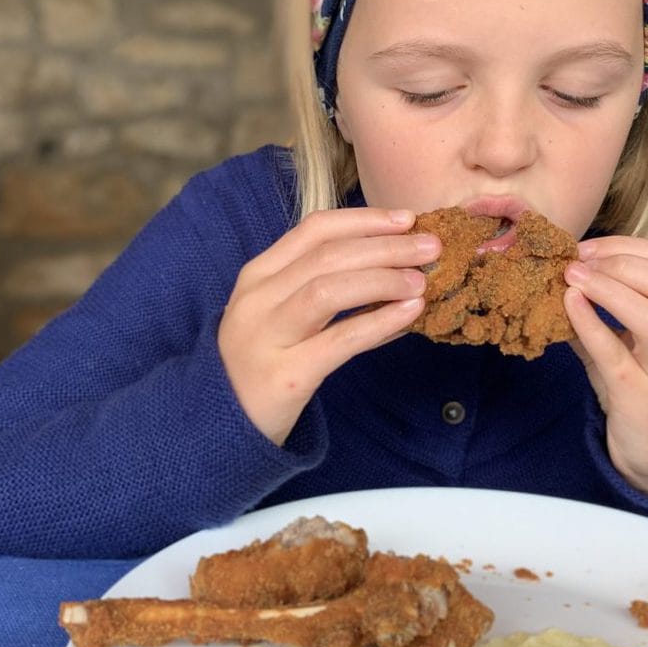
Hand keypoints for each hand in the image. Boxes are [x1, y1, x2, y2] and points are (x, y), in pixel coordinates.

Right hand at [218, 207, 439, 445]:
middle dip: (385, 245)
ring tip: (420, 281)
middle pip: (328, 255)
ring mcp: (267, 336)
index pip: (314, 230)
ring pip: (329, 289)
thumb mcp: (283, 319)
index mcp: (258, 276)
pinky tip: (408, 315)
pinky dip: (378, 322)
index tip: (407, 219)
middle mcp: (258, 299)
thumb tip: (396, 274)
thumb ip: (325, 292)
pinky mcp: (285, 376)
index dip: (365, 220)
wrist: (217, 428)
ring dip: (382, 278)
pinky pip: (338, 341)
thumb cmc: (261, 366)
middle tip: (430, 246)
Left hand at [563, 236, 647, 499]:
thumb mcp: (630, 342)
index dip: (631, 246)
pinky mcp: (642, 400)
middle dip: (626, 263)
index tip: (588, 247)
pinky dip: (593, 325)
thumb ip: (604, 309)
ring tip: (574, 277)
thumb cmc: (642, 388)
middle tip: (579, 260)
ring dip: (613, 290)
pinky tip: (570, 305)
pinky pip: (618, 357)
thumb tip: (562, 273)